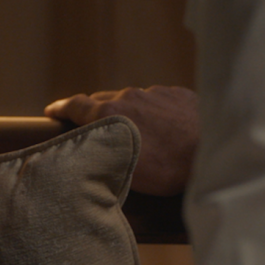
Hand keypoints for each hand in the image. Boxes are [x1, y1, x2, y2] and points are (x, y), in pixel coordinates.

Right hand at [45, 86, 198, 195]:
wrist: (213, 153)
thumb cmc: (168, 170)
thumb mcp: (127, 171)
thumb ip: (105, 154)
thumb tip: (94, 156)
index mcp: (110, 115)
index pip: (75, 105)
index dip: (61, 108)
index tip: (52, 111)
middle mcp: (129, 97)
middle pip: (103, 101)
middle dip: (95, 112)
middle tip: (93, 127)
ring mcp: (156, 92)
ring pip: (133, 100)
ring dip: (129, 113)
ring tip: (137, 133)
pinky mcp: (179, 93)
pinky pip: (158, 100)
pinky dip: (154, 111)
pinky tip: (164, 129)